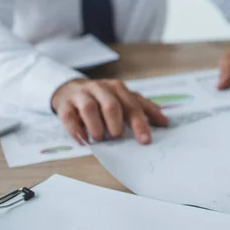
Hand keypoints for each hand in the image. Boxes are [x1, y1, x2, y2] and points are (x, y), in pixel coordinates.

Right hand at [51, 78, 168, 144]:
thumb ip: (144, 109)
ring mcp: (81, 95)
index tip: (145, 140)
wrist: (71, 89)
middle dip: (116, 123)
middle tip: (117, 136)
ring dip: (96, 126)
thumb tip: (165, 122)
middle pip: (111, 105)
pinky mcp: (65, 105)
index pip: (132, 106)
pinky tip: (82, 140)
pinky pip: (68, 116)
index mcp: (118, 88)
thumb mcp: (124, 99)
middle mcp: (100, 89)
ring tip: (100, 138)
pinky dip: (76, 129)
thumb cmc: (104, 98)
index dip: (139, 124)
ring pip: (89, 108)